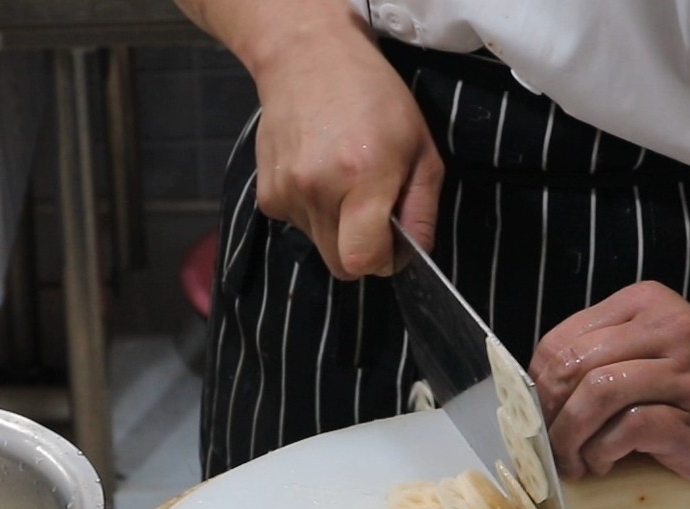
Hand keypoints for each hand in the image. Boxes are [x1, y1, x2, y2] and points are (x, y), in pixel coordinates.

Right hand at [251, 12, 444, 278]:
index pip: (361, 260)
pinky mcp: (267, 198)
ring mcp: (287, 195)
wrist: (307, 60)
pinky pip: (298, 226)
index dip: (381, 261)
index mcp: (364, 177)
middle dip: (359, 251)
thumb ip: (421, 207)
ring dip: (336, 227)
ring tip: (342, 180)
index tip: (390, 244)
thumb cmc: (374, 98)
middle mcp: (319, 191)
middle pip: (339, 265)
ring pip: (319, 245)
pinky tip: (317, 174)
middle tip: (371, 216)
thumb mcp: (419, 146)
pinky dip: (312, 212)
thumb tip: (414, 253)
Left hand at [529, 281, 689, 479]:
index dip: (536, 385)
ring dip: (570, 437)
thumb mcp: (630, 360)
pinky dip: (603, 452)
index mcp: (645, 303)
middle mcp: (672, 327)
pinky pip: (631, 426)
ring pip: (599, 391)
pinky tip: (603, 464)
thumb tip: (525, 393)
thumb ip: (589, 360)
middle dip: (549, 414)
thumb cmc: (672, 395)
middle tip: (549, 445)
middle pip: (574, 365)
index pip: (561, 340)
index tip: (536, 415)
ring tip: (572, 461)